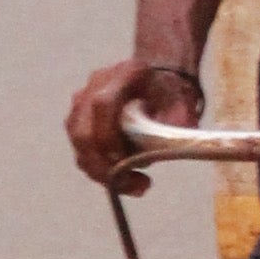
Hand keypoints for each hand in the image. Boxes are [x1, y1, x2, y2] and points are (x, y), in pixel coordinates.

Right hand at [66, 53, 201, 187]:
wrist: (158, 83)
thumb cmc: (170, 95)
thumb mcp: (182, 106)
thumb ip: (175, 125)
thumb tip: (170, 149)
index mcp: (124, 72)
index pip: (103, 104)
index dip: (109, 137)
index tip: (130, 161)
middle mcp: (96, 84)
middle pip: (83, 131)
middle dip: (105, 165)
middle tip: (135, 184)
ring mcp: (82, 102)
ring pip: (80, 146)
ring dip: (103, 173)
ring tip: (136, 186)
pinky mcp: (78, 122)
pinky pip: (82, 153)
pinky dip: (101, 172)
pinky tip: (127, 182)